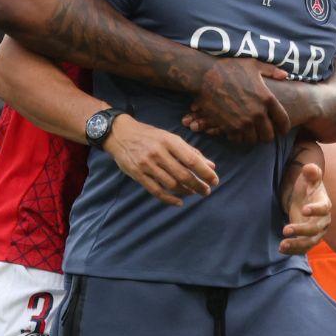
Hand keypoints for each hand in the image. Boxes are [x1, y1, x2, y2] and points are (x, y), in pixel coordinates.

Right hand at [103, 114, 217, 206]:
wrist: (120, 134)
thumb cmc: (150, 136)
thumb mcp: (171, 138)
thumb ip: (191, 152)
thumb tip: (211, 166)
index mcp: (170, 142)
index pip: (192, 160)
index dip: (205, 173)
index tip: (215, 181)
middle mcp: (159, 153)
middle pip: (183, 175)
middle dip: (198, 185)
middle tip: (206, 191)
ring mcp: (147, 165)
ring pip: (171, 184)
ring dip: (186, 191)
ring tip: (194, 193)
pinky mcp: (137, 174)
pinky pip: (156, 191)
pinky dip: (169, 199)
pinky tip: (179, 202)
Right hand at [188, 58, 290, 144]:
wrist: (204, 76)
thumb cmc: (230, 67)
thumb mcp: (254, 65)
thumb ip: (272, 71)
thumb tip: (285, 75)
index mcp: (267, 99)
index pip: (283, 121)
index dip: (284, 127)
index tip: (283, 130)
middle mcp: (257, 113)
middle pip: (269, 135)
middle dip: (269, 135)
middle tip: (266, 133)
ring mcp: (242, 122)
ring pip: (253, 140)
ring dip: (253, 138)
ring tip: (252, 133)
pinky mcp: (228, 127)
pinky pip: (238, 139)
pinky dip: (238, 137)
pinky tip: (238, 131)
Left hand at [280, 163, 332, 254]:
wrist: (306, 201)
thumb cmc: (308, 188)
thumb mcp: (309, 179)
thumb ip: (311, 173)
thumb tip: (309, 168)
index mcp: (325, 204)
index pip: (324, 208)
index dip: (315, 209)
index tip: (304, 209)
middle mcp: (323, 221)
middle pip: (315, 228)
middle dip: (301, 230)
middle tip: (285, 229)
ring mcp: (316, 232)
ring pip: (310, 242)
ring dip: (297, 244)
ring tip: (282, 245)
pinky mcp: (308, 240)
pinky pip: (303, 248)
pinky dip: (293, 250)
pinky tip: (281, 248)